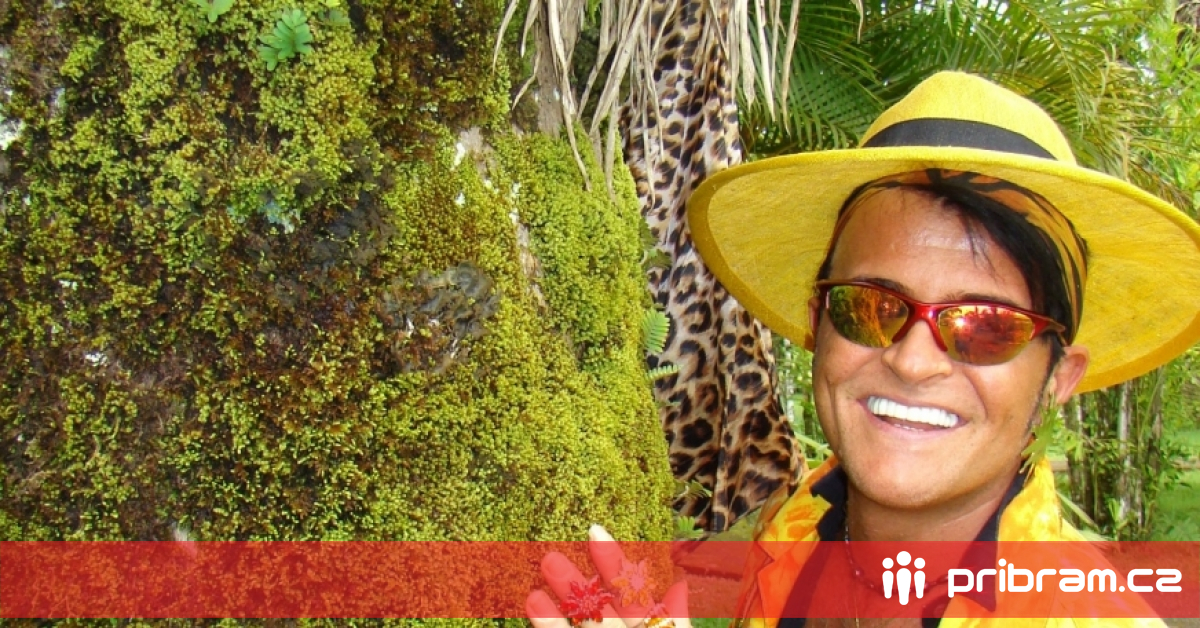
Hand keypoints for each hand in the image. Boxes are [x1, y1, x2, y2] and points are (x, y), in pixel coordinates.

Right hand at [526, 525, 692, 627]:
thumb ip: (676, 621)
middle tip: (555, 551)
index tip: (594, 532)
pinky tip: (532, 600)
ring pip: (579, 615)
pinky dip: (547, 621)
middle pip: (597, 599)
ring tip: (543, 565)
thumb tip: (680, 580)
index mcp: (649, 625)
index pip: (630, 587)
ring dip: (561, 592)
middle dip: (578, 576)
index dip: (614, 561)